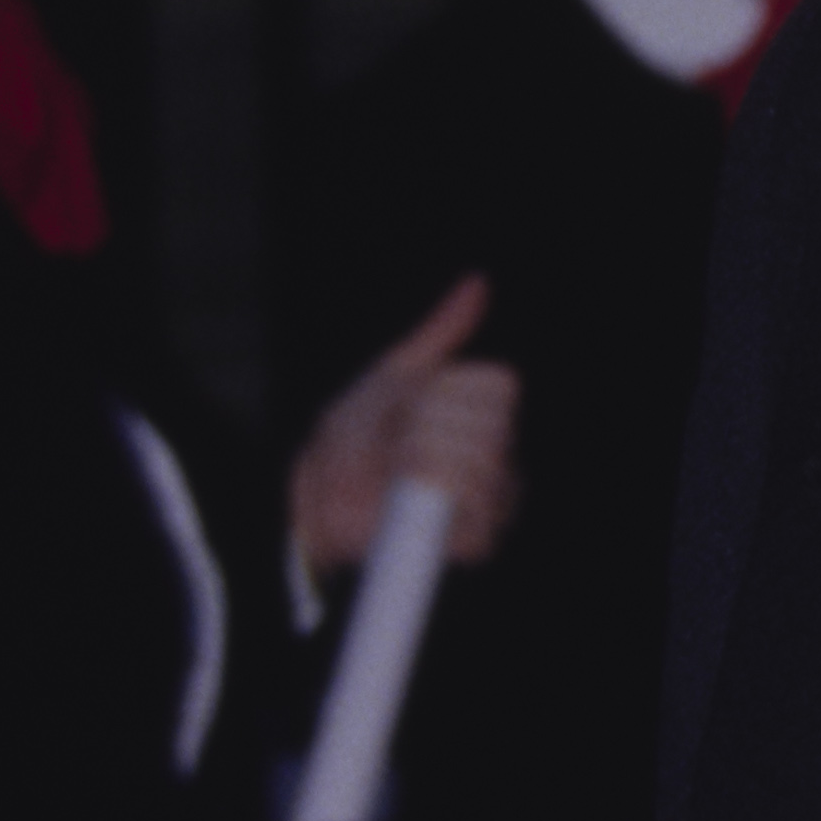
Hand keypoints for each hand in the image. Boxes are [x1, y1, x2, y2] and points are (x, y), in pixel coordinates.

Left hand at [289, 278, 519, 580]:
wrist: (317, 502)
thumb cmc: (354, 439)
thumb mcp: (392, 375)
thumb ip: (441, 331)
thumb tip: (479, 282)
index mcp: (487, 416)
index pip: (500, 384)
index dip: (444, 391)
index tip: (408, 407)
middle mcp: (503, 457)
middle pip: (491, 418)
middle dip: (427, 423)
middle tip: (396, 443)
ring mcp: (495, 501)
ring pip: (477, 455)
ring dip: (418, 457)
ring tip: (395, 474)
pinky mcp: (480, 538)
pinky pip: (468, 497)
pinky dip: (425, 490)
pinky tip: (405, 498)